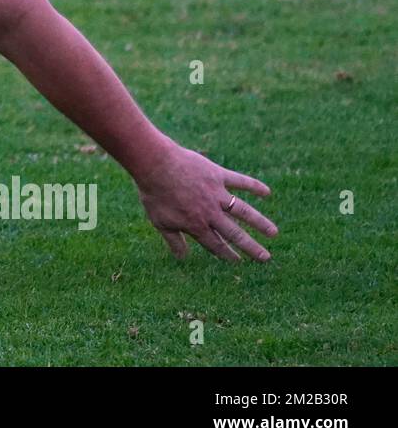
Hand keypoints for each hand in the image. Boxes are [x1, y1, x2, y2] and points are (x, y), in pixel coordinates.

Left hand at [134, 142, 278, 261]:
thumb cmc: (154, 194)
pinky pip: (240, 181)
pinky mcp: (218, 175)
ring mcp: (216, 194)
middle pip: (234, 233)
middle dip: (250, 247)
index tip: (238, 261)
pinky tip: (267, 192)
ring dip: (260, 222)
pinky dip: (254, 186)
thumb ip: (174, 241)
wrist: (155, 165)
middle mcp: (210, 212)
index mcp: (196, 225)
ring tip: (274, 232)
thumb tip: (182, 258)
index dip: (227, 254)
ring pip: (243, 211)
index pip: (215, 244)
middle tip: (266, 257)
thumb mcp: (160, 222)